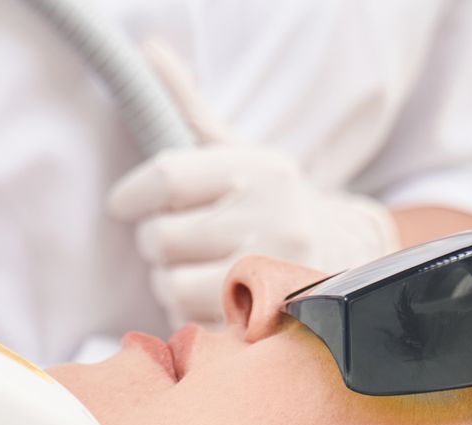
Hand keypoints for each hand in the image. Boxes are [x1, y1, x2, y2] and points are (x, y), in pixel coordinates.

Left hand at [107, 39, 398, 327]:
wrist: (347, 259)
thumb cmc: (273, 203)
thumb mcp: (240, 152)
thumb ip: (189, 110)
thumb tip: (149, 52)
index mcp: (257, 170)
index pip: (166, 178)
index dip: (132, 196)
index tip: (124, 205)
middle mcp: (269, 217)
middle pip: (160, 239)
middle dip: (156, 244)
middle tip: (174, 242)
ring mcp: (272, 273)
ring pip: (172, 287)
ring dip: (171, 284)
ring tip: (196, 272)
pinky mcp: (269, 321)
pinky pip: (195, 325)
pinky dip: (193, 316)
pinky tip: (214, 301)